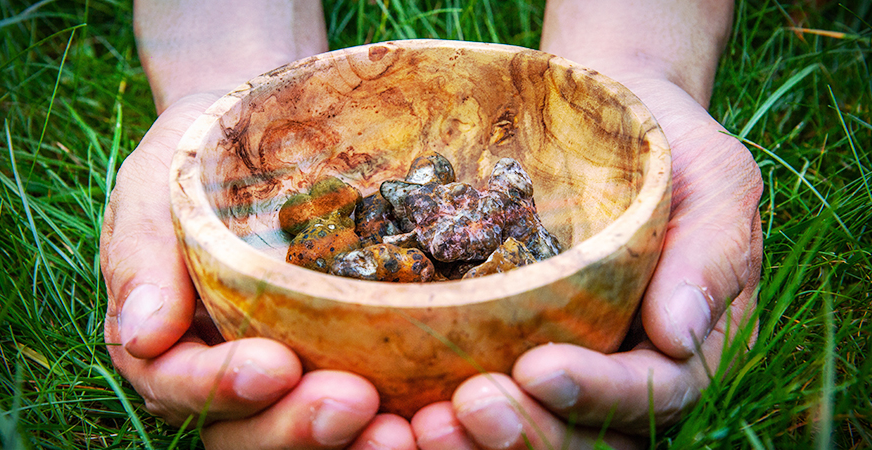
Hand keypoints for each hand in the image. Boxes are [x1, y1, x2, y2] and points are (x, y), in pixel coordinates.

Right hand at [101, 92, 415, 448]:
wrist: (272, 128)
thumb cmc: (206, 151)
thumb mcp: (158, 182)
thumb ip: (143, 252)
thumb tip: (143, 335)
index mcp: (168, 340)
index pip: (175, 385)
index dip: (219, 388)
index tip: (273, 366)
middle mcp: (225, 370)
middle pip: (243, 432)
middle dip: (294, 430)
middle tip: (354, 404)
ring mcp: (289, 368)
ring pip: (304, 434)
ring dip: (350, 443)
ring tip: (402, 430)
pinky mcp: (345, 352)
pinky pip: (368, 400)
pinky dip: (398, 413)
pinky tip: (434, 410)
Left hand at [410, 75, 762, 448]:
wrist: (596, 108)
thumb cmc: (662, 139)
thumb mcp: (712, 178)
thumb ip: (711, 253)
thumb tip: (678, 338)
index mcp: (684, 345)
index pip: (656, 394)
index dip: (600, 395)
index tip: (539, 369)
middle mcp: (622, 369)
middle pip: (586, 436)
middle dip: (528, 433)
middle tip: (467, 407)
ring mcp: (563, 361)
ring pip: (532, 431)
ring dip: (478, 441)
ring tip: (422, 425)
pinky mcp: (505, 342)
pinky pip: (479, 387)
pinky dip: (437, 404)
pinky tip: (398, 408)